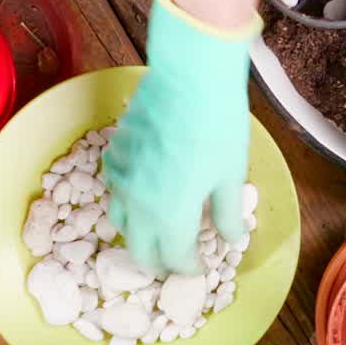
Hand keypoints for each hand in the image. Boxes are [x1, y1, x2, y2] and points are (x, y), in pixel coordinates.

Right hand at [102, 0, 257, 276]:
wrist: (189, 76)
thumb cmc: (217, 125)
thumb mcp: (231, 175)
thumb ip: (227, 215)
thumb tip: (232, 239)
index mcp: (169, 217)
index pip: (174, 259)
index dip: (189, 269)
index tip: (201, 267)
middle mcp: (136, 204)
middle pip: (139, 249)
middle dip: (158, 261)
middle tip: (177, 259)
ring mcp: (120, 177)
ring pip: (120, 220)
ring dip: (138, 233)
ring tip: (160, 230)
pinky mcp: (113, 152)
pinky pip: (116, 189)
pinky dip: (129, 201)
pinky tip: (148, 191)